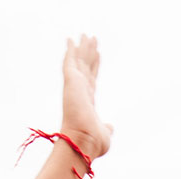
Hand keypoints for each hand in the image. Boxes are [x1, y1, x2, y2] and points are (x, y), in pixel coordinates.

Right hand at [59, 36, 111, 160]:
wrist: (84, 141)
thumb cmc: (93, 142)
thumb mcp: (105, 133)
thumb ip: (106, 128)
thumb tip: (110, 127)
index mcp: (87, 101)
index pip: (92, 78)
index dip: (95, 66)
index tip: (98, 54)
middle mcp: (80, 91)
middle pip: (86, 66)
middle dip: (89, 53)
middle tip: (92, 39)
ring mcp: (75, 85)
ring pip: (79, 61)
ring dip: (83, 47)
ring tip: (87, 35)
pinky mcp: (70, 81)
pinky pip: (70, 61)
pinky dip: (71, 50)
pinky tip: (72, 39)